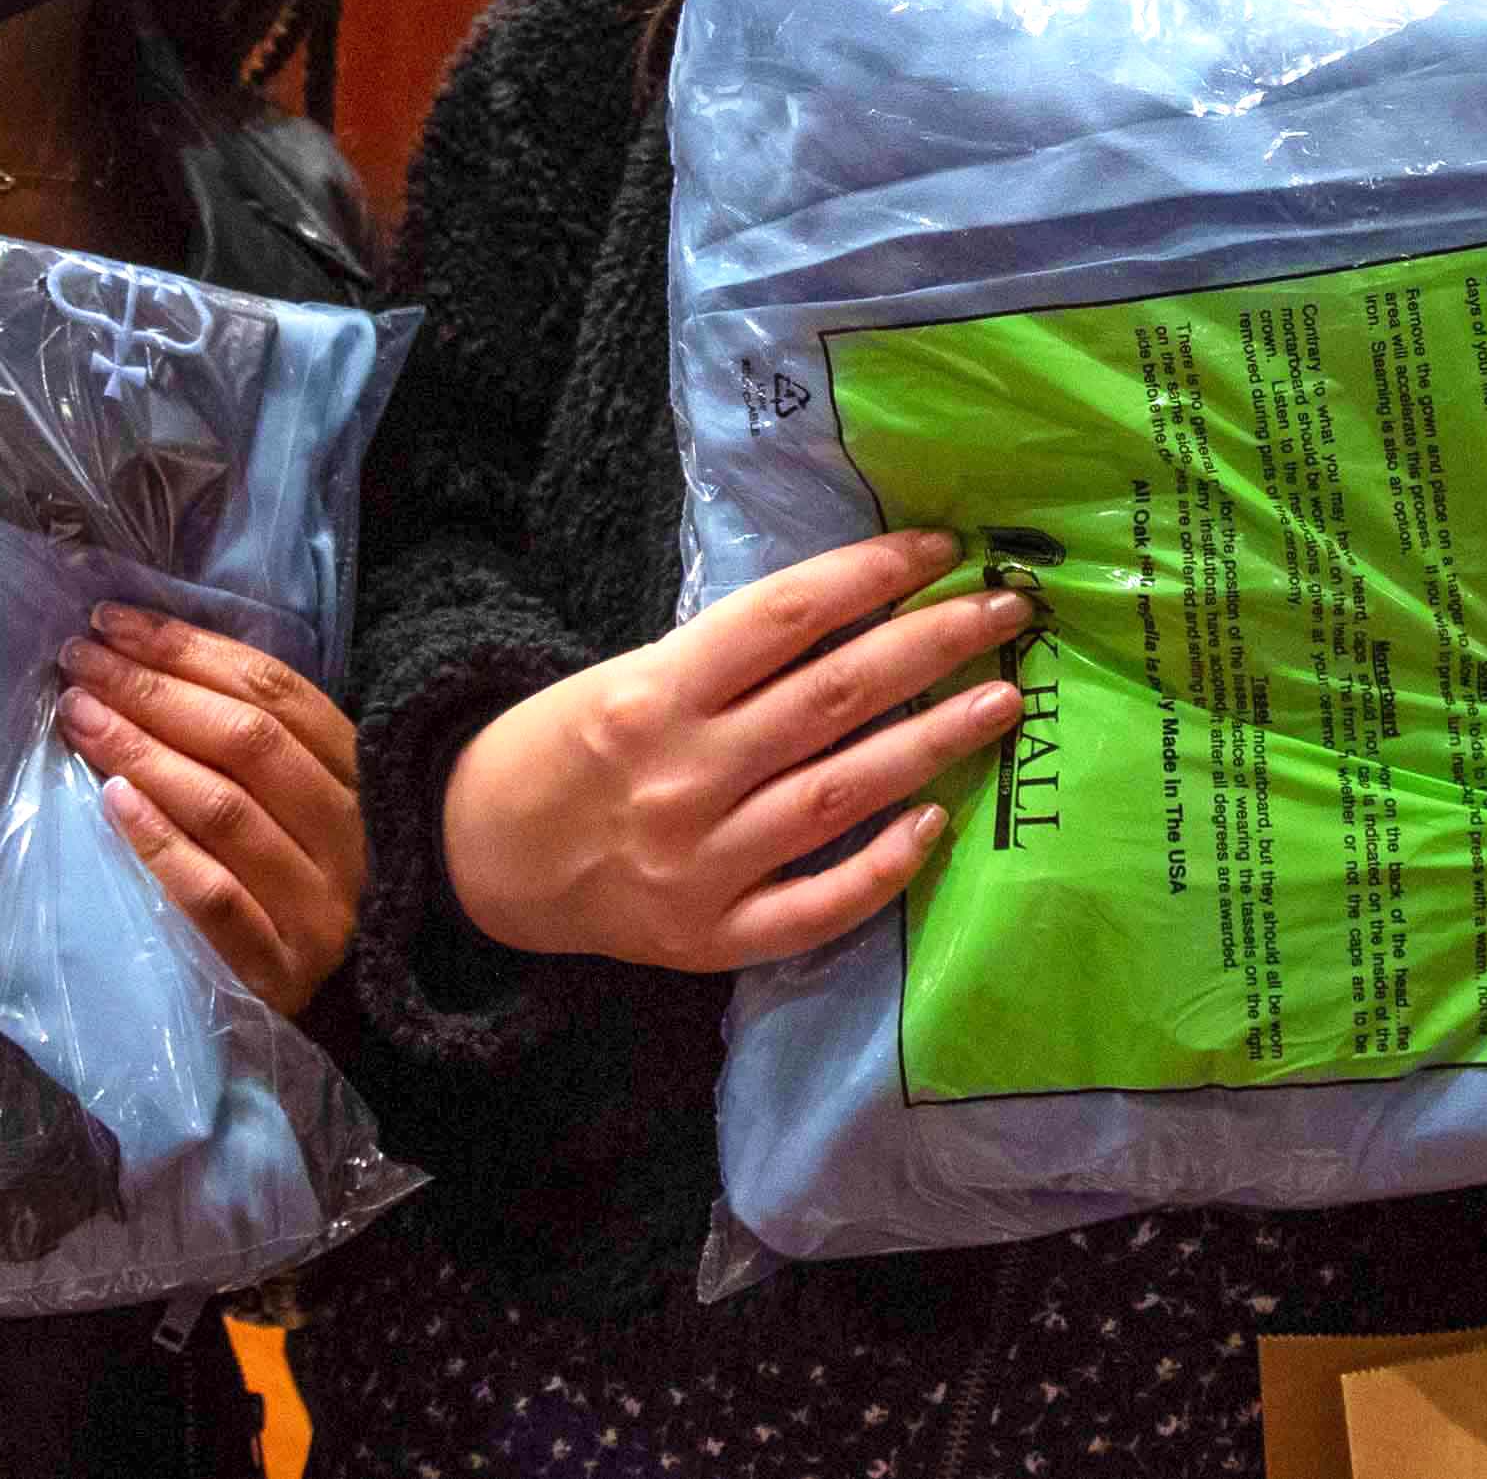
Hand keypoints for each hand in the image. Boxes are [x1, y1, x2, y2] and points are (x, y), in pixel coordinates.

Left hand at [56, 607, 362, 1018]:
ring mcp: (319, 901)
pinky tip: (112, 802)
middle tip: (79, 664)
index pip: (274, 692)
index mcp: (360, 775)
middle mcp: (349, 830)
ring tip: (79, 717)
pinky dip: (160, 844)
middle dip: (152, 691)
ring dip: (143, 753)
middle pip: (246, 741)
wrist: (366, 1010)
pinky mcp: (281, 966)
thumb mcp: (317, 803)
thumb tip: (151, 668)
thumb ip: (263, 747)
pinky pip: (213, 896)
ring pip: (225, 810)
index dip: (190, 650)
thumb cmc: (320, 884)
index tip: (113, 622)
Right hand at [439, 529, 1028, 974]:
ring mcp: (700, 862)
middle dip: (931, 645)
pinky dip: (879, 867)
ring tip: (1002, 700)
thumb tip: (859, 611)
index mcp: (655, 692)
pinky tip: (935, 824)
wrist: (478, 860)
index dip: (871, 575)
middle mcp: (683, 773)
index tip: (941, 548)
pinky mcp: (709, 937)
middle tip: (1007, 610)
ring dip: (931, 743)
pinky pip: (815, 906)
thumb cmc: (568, 748)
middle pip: (832, 697)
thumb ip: (730, 659)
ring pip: (840, 793)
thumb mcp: (629, 674)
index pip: (786, 617)